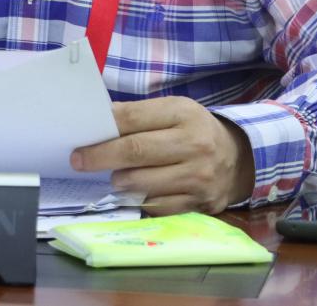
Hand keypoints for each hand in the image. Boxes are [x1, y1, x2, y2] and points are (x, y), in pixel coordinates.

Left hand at [70, 96, 254, 215]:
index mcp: (183, 114)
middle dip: (101, 157)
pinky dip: (141, 200)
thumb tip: (99, 122)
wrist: (238, 157)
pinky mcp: (200, 204)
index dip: (104, 130)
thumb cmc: (194, 129)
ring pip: (144, 184)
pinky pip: (158, 206)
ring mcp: (199, 177)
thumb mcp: (172, 110)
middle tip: (79, 161)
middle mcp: (195, 145)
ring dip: (121, 181)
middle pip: (136, 152)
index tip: (81, 139)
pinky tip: (136, 192)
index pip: (134, 119)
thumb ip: (138, 115)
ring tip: (115, 176)